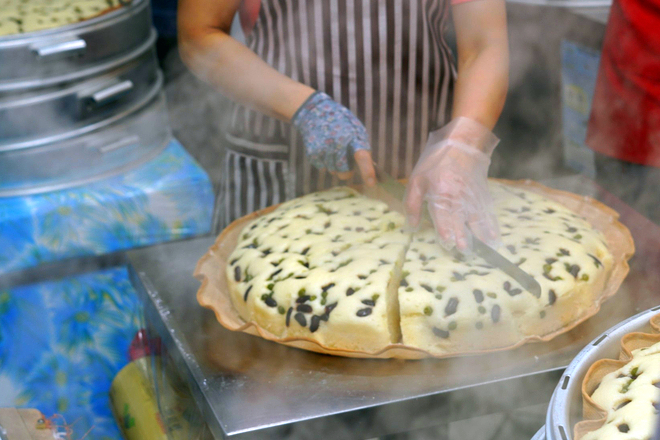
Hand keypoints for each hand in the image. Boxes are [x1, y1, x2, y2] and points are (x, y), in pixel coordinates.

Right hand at [292, 92, 375, 185]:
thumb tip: (370, 168)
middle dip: (347, 171)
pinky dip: (324, 161)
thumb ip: (361, 147)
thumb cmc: (340, 122)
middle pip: (345, 173)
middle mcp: (338, 144)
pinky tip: (323, 147)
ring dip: (334, 165)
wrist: (315, 112)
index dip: (367, 171)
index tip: (371, 183)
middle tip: (345, 158)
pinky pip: (322, 167)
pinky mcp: (313, 153)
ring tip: (332, 147)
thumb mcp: (356, 130)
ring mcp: (324, 149)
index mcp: (353, 137)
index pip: (362, 157)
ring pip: (333, 171)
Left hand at [405, 117, 500, 250]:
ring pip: (477, 220)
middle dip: (463, 237)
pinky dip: (492, 227)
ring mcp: (472, 197)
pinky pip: (487, 214)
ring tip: (484, 250)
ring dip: (480, 235)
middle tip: (464, 251)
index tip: (448, 243)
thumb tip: (411, 226)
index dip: (446, 230)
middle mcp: (458, 198)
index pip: (443, 215)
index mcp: (440, 194)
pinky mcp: (482, 196)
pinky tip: (494, 238)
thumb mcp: (417, 179)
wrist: (463, 143)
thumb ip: (413, 204)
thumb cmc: (436, 162)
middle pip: (461, 220)